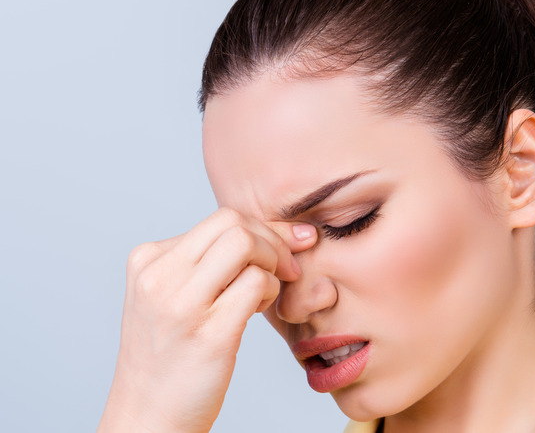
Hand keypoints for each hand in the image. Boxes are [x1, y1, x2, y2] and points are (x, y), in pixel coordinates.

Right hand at [98, 207, 316, 432]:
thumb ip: (207, 262)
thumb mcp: (174, 297)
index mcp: (148, 260)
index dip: (263, 230)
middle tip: (288, 268)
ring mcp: (180, 304)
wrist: (149, 417)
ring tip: (265, 293)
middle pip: (233, 222)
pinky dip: (271, 291)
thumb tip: (275, 231)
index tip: (288, 246)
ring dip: (273, 264)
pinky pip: (256, 283)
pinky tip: (260, 309)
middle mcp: (159, 276)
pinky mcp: (208, 333)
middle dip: (273, 240)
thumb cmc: (172, 356)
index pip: (220, 219)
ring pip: (245, 244)